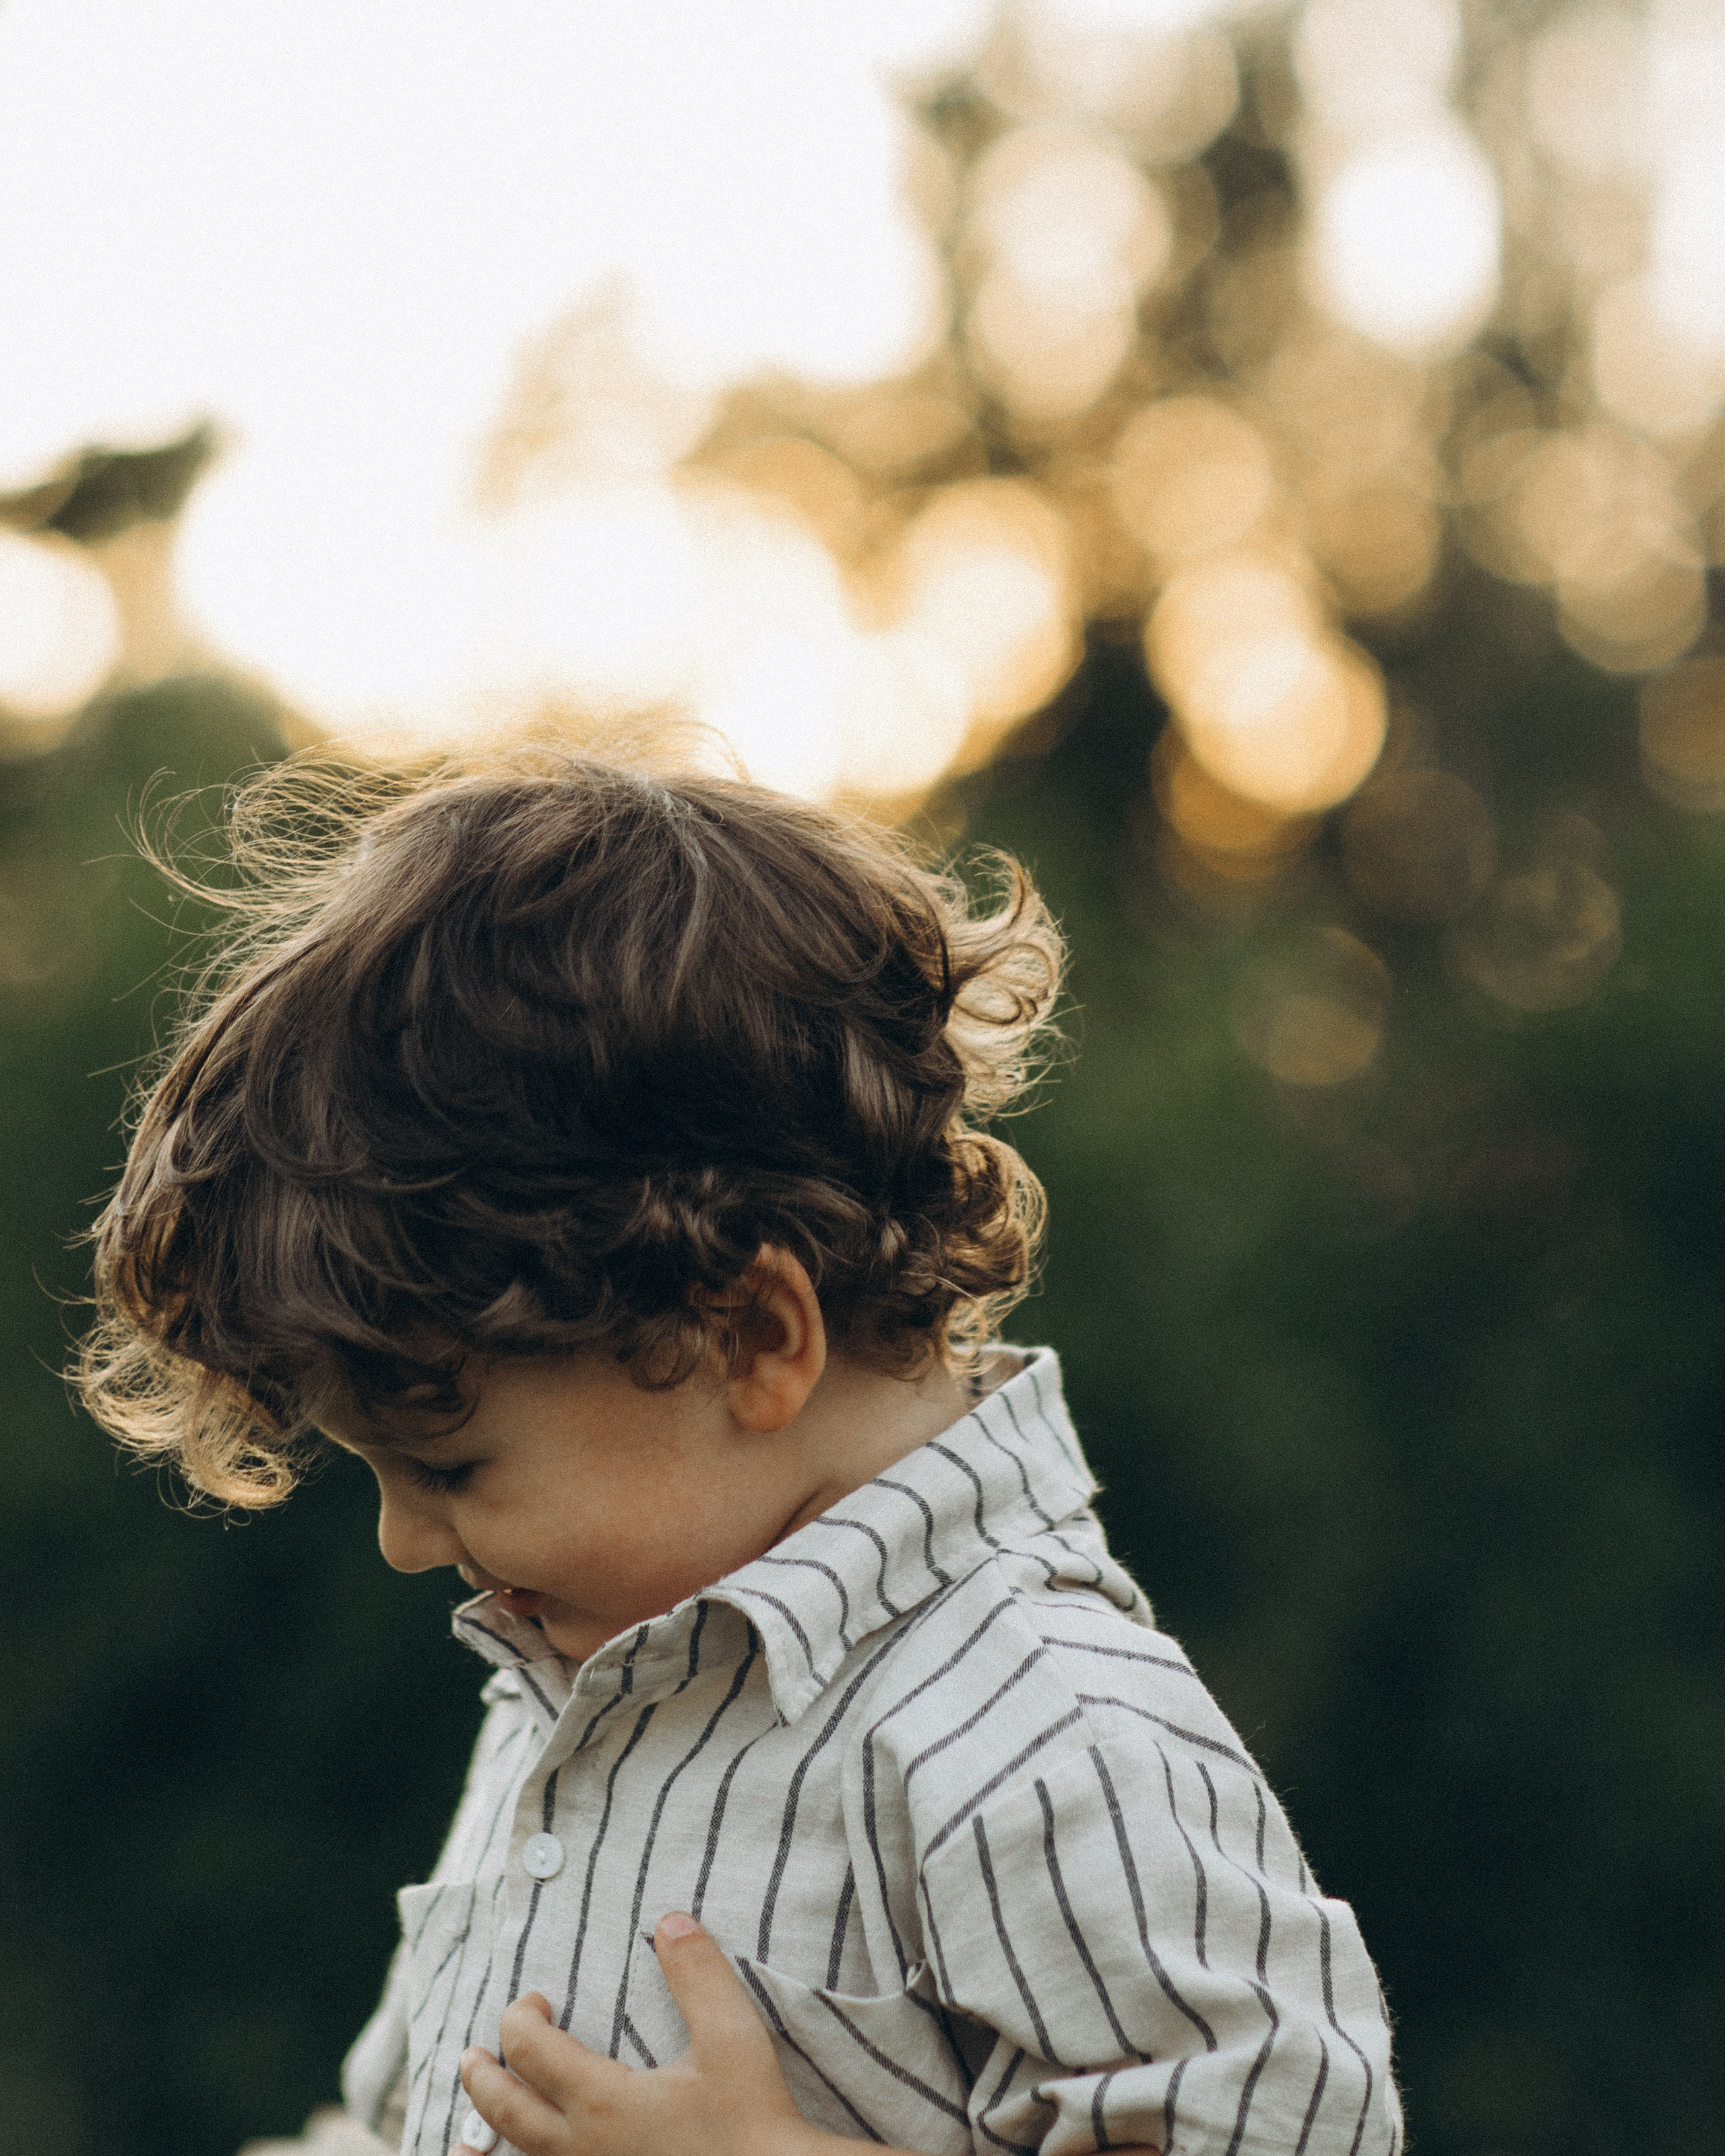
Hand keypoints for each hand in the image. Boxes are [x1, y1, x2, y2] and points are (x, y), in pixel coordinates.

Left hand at [454, 1911, 820, 2155]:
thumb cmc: (752, 2120)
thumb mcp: (732, 2037)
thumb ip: (698, 1975)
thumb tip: (669, 1921)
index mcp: (602, 2102)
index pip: (529, 2051)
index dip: (521, 2018)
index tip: (538, 2001)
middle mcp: (583, 2149)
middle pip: (506, 2111)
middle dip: (481, 2077)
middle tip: (471, 2055)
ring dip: (489, 2132)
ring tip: (467, 2129)